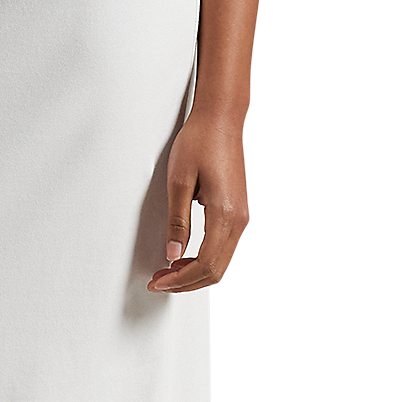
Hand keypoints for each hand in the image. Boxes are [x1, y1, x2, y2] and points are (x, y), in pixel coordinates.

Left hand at [147, 107, 249, 291]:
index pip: (205, 264)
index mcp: (225, 214)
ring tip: (168, 270)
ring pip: (222, 262)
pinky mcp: (239, 211)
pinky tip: (185, 255)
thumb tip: (173, 255)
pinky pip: (225, 247)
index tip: (158, 281)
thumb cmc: (200, 142)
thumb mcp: (179, 182)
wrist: (221, 119)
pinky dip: (205, 259)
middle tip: (159, 280)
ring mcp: (242, 216)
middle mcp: (239, 220)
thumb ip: (177, 222)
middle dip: (186, 282)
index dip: (179, 279)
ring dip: (195, 272)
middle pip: (216, 270)